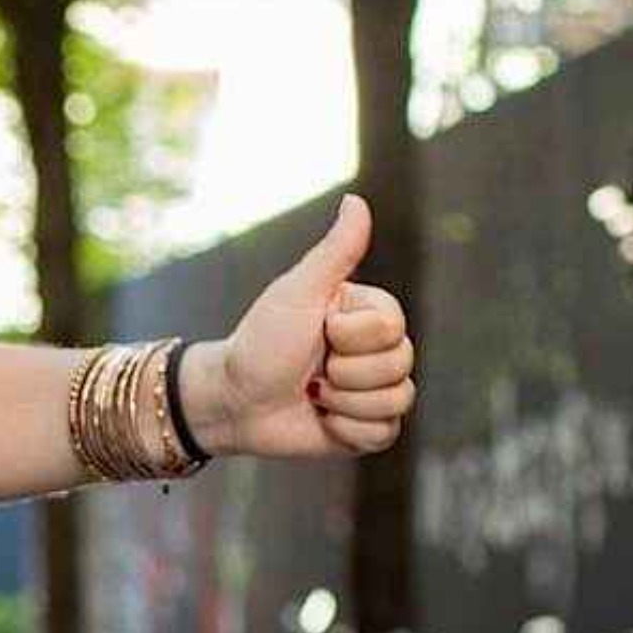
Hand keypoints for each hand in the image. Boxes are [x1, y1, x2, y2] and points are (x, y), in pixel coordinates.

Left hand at [204, 193, 416, 460]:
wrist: (232, 400)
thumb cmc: (260, 342)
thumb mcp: (298, 293)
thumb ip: (335, 251)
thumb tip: (357, 199)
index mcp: (369, 315)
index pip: (394, 328)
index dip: (350, 336)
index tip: (318, 331)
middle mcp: (378, 351)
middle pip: (400, 365)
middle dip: (345, 372)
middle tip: (311, 369)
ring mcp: (375, 390)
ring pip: (397, 400)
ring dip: (343, 402)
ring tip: (312, 393)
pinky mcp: (367, 428)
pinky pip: (385, 433)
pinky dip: (347, 430)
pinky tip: (321, 420)